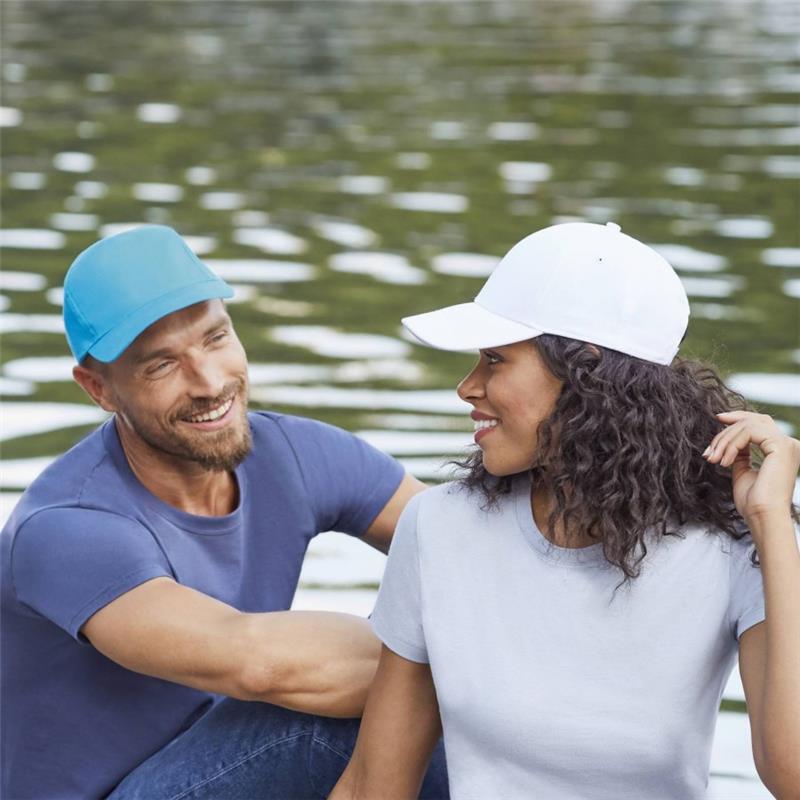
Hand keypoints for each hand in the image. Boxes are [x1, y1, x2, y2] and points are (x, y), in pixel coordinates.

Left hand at [704, 410, 799, 530]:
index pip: (760, 423)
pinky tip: (724, 462)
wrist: (763, 516)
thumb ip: (740, 455)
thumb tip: (730, 442)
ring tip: (714, 459)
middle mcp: (788, 444)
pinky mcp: (781, 445)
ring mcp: (786, 444)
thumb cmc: (753, 502)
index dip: (737, 418)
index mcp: (782, 450)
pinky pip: (748, 432)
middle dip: (727, 427)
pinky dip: (731, 444)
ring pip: (747, 425)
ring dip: (724, 441)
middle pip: (754, 420)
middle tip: (709, 449)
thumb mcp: (743, 472)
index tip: (717, 419)